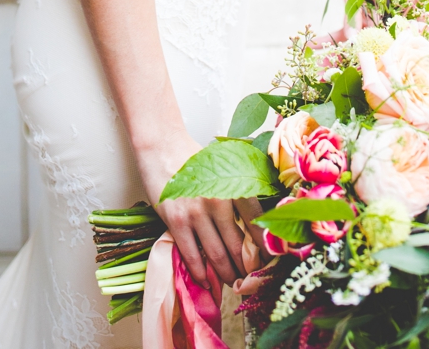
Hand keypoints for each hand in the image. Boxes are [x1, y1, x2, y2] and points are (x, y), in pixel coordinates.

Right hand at [137, 134, 252, 292]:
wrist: (160, 144)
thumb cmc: (192, 157)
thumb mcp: (224, 170)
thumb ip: (239, 195)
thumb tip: (253, 228)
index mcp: (235, 187)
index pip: (258, 226)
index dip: (265, 250)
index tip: (268, 263)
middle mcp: (219, 201)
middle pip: (238, 247)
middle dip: (246, 269)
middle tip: (251, 281)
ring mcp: (196, 213)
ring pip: (217, 255)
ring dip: (227, 275)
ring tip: (233, 284)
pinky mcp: (176, 220)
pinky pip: (192, 255)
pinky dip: (200, 272)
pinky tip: (206, 281)